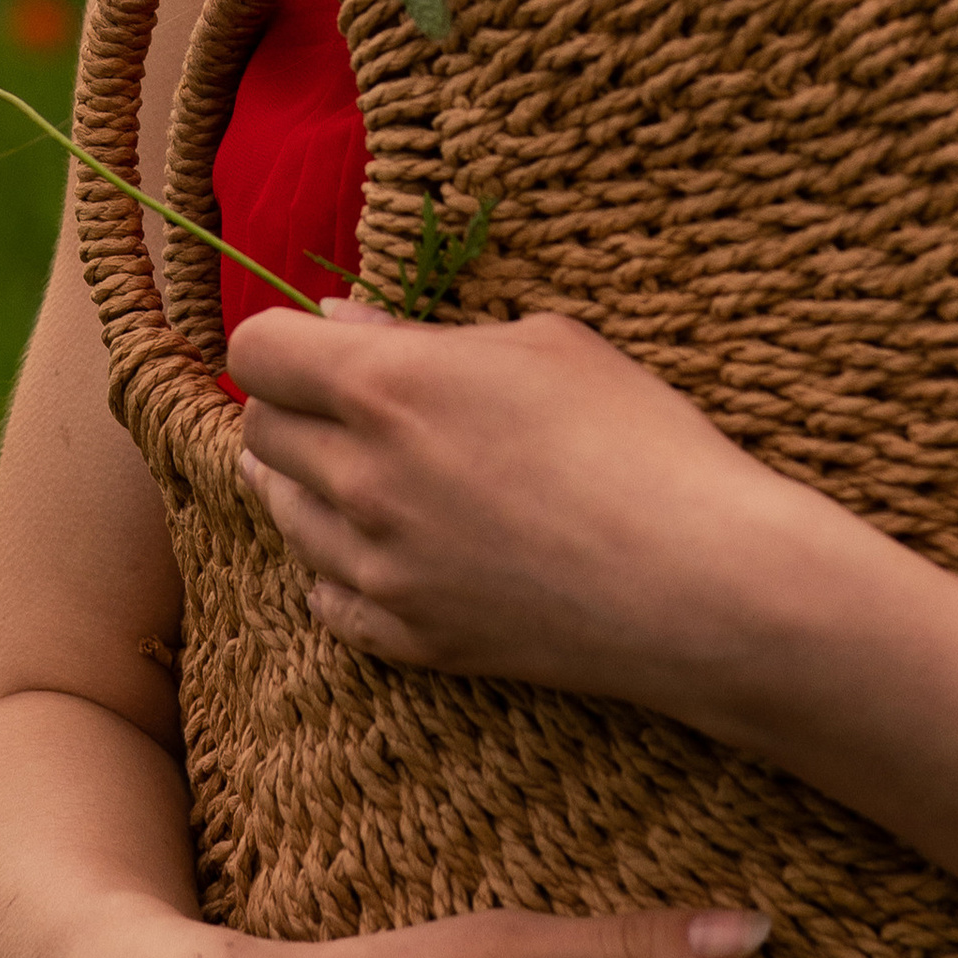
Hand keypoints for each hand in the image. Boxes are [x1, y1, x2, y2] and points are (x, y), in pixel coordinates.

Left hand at [234, 302, 805, 705]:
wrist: (698, 582)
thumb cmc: (636, 437)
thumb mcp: (541, 345)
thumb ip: (423, 331)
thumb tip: (341, 320)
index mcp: (388, 385)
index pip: (259, 349)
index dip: (282, 338)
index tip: (320, 343)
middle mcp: (362, 477)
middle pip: (259, 432)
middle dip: (292, 406)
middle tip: (348, 401)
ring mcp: (380, 567)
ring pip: (282, 516)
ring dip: (306, 483)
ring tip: (361, 467)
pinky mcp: (409, 637)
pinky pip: (324, 598)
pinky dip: (336, 567)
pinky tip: (379, 546)